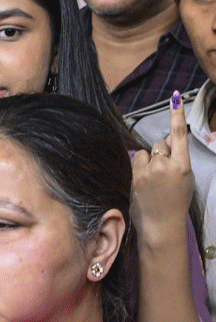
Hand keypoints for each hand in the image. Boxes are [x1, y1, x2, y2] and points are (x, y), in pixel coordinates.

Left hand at [131, 91, 193, 247]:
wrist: (161, 224)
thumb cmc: (176, 202)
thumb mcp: (185, 179)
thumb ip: (177, 159)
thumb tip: (166, 143)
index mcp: (183, 166)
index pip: (179, 135)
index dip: (177, 115)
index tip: (175, 97)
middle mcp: (166, 165)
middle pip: (160, 144)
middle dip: (161, 153)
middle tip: (164, 173)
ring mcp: (149, 170)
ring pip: (146, 153)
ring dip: (149, 161)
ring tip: (153, 180)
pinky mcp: (135, 176)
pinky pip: (136, 161)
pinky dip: (140, 168)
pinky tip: (145, 182)